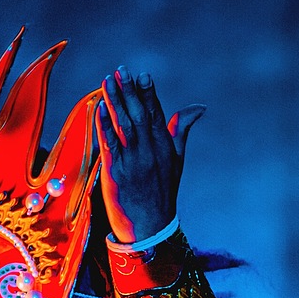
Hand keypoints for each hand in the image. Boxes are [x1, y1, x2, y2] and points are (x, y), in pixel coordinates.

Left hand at [95, 67, 204, 243]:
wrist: (150, 228)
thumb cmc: (162, 193)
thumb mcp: (177, 160)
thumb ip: (181, 130)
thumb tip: (199, 107)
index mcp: (164, 146)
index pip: (156, 113)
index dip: (148, 93)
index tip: (142, 74)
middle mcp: (150, 151)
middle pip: (139, 114)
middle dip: (130, 91)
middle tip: (121, 70)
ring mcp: (133, 161)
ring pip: (123, 125)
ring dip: (115, 101)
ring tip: (107, 81)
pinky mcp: (116, 173)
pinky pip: (109, 144)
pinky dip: (104, 126)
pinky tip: (99, 109)